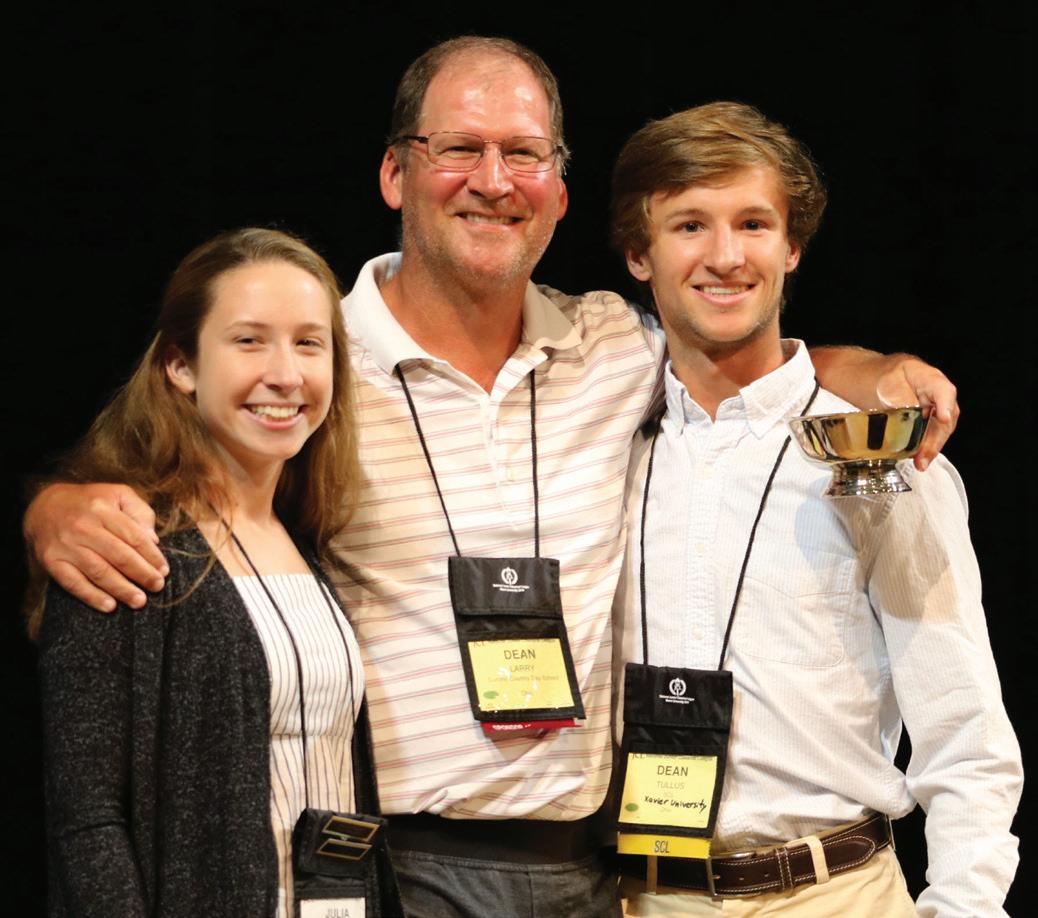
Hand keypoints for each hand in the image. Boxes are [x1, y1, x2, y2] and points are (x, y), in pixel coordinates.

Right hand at [25, 483, 167, 611]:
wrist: (44, 506)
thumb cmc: (91, 503)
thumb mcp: (118, 494)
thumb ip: (140, 513)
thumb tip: (153, 540)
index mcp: (103, 510)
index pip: (134, 536)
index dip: (152, 556)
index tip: (164, 570)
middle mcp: (83, 527)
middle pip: (119, 556)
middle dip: (142, 574)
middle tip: (157, 587)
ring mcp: (66, 545)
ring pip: (98, 571)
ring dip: (121, 589)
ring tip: (139, 601)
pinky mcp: (51, 561)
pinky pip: (73, 583)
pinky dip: (91, 596)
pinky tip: (109, 606)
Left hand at [876, 357, 959, 470]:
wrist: (880, 380)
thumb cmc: (886, 376)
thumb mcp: (887, 381)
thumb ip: (898, 395)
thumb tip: (906, 410)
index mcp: (928, 378)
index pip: (943, 389)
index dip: (945, 404)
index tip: (943, 417)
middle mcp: (937, 396)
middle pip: (945, 416)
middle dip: (936, 438)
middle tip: (924, 454)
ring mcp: (935, 410)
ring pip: (940, 431)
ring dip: (931, 448)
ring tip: (921, 462)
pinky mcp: (928, 424)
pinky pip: (930, 437)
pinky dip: (925, 449)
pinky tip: (919, 460)